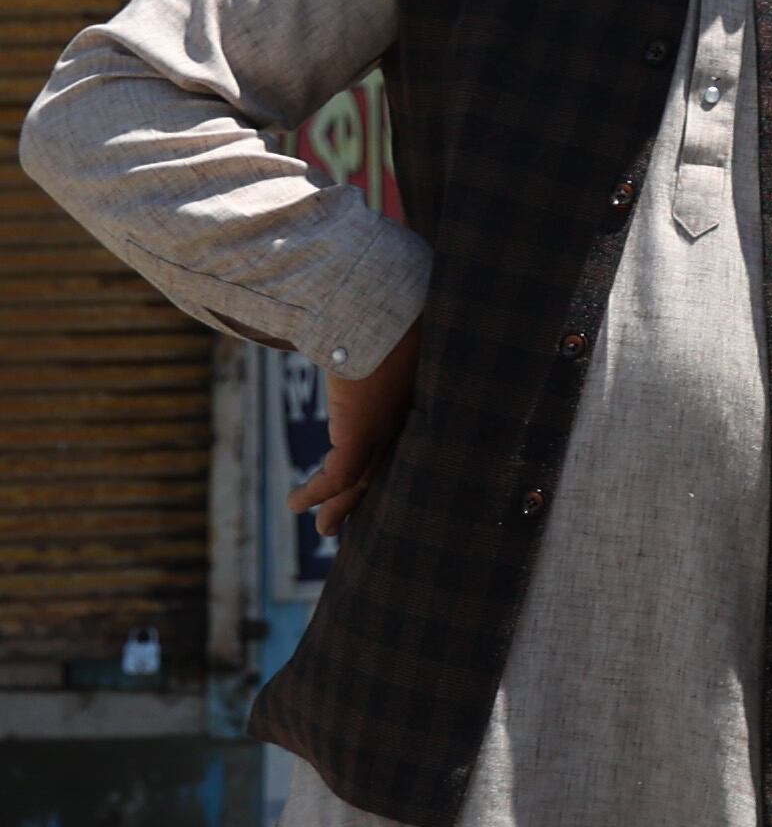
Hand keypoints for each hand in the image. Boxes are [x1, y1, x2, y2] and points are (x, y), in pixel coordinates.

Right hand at [289, 324, 418, 541]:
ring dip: (340, 504)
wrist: (380, 298)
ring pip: (364, 478)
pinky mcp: (362, 429)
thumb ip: (385, 343)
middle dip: (369, 497)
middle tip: (351, 521)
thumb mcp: (394, 330)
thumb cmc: (393, 304)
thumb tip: (375, 327)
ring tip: (324, 528)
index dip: (396, 461)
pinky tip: (295, 503)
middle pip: (392, 467)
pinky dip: (316, 492)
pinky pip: (339, 475)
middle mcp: (410, 413)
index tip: (380, 477)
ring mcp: (388, 424)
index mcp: (421, 393)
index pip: (411, 437)